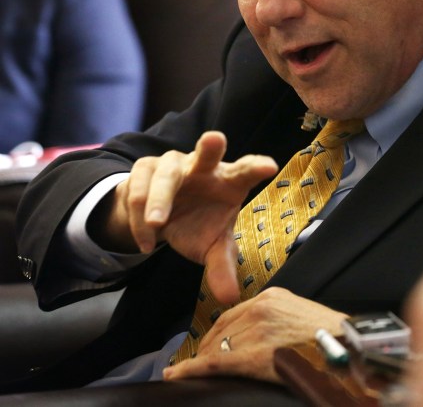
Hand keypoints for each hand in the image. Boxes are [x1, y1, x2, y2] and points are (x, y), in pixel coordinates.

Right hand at [96, 131, 277, 303]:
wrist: (159, 217)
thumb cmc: (198, 224)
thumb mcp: (212, 246)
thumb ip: (222, 267)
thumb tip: (230, 298)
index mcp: (229, 180)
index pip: (247, 170)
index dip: (257, 167)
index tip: (269, 166)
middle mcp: (203, 167)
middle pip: (207, 151)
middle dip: (210, 146)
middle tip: (214, 139)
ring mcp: (172, 164)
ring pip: (165, 175)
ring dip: (160, 198)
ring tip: (157, 224)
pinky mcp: (144, 169)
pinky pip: (137, 190)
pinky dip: (139, 217)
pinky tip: (148, 242)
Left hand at [162, 287, 347, 382]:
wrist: (351, 351)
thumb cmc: (334, 339)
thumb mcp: (304, 316)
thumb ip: (280, 320)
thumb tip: (265, 338)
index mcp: (273, 297)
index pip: (233, 314)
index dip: (217, 333)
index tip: (208, 346)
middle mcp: (261, 308)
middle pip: (222, 330)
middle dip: (207, 348)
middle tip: (196, 364)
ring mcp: (257, 331)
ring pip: (217, 347)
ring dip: (202, 361)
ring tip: (189, 373)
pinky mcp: (255, 354)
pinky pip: (215, 362)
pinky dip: (192, 369)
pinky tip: (178, 375)